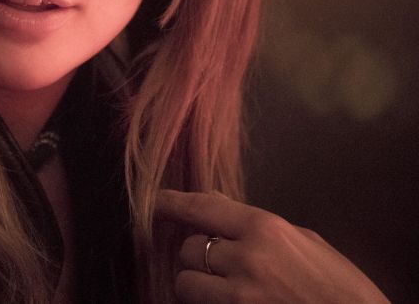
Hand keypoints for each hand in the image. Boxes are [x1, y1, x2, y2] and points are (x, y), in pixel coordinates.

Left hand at [155, 189, 388, 303]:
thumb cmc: (340, 287)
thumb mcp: (303, 241)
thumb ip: (255, 224)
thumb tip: (214, 203)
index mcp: (266, 230)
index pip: (201, 208)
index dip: (171, 203)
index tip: (155, 202)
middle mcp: (247, 260)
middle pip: (190, 250)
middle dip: (197, 255)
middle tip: (217, 262)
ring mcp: (240, 298)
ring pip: (186, 284)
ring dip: (196, 284)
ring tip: (221, 287)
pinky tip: (226, 302)